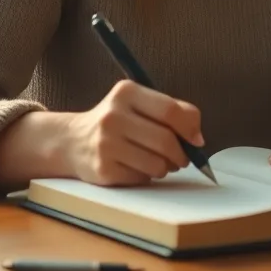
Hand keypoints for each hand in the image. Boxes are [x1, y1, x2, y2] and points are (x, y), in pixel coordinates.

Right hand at [63, 80, 204, 185]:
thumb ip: (170, 111)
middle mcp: (114, 115)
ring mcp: (106, 143)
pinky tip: (136, 167)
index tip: (196, 140)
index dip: (190, 128)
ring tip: (158, 162)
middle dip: (181, 154)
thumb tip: (198, 138)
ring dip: (166, 167)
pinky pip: (142, 178)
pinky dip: (147, 176)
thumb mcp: (138, 104)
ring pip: (157, 164)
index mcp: (126, 92)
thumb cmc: (117, 121)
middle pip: (166, 140)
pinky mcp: (103, 169)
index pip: (170, 110)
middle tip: (182, 158)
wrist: (72, 141)